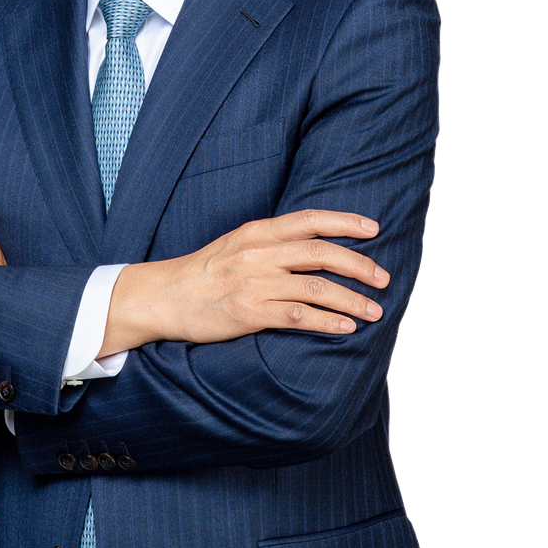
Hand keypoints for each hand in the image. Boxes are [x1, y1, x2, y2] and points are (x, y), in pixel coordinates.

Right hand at [100, 209, 387, 354]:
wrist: (163, 296)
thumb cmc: (203, 272)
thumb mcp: (237, 244)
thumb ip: (271, 242)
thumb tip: (313, 246)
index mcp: (258, 231)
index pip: (311, 220)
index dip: (346, 222)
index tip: (374, 229)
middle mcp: (259, 252)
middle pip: (322, 252)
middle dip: (359, 265)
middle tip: (384, 279)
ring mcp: (254, 282)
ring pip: (317, 286)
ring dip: (352, 299)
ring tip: (374, 311)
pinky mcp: (249, 312)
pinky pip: (299, 315)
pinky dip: (327, 322)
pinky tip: (346, 327)